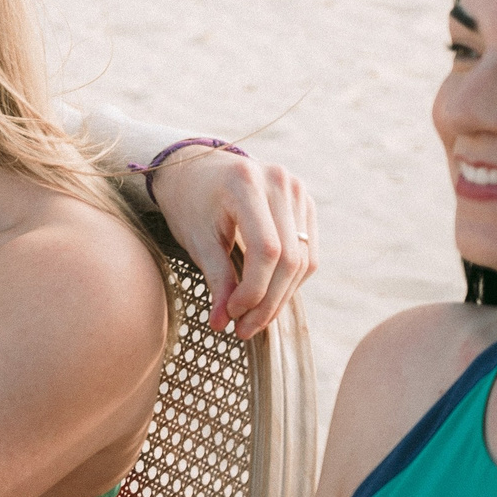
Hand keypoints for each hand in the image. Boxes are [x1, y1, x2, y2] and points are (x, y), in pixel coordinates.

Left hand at [148, 148, 316, 337]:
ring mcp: (297, 190)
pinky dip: (290, 280)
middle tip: (244, 329)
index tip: (232, 314)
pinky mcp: (304, 202)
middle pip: (289, 258)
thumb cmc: (189, 202)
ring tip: (254, 319)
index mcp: (246, 184)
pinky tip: (267, 297)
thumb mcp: (195, 238)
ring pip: (303, 259)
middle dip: (268, 301)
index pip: (266, 250)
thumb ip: (216, 277)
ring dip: (281, 296)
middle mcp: (279, 182)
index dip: (254, 289)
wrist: (195, 167)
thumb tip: (223, 323)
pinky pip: (308, 251)